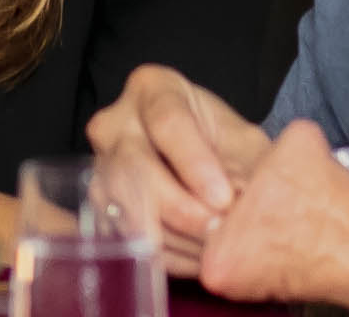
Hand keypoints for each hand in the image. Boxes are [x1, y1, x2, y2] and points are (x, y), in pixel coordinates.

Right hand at [85, 65, 270, 274]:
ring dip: (173, 237)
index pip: (167, 121)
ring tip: (213, 251)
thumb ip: (246, 166)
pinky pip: (123, 236)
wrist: (194, 160)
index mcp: (153, 89)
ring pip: (123, 204)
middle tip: (218, 232)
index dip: (195, 163)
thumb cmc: (219, 143)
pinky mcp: (98, 205)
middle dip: (181, 207)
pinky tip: (195, 259)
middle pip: (135, 165)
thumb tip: (250, 202)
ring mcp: (99, 165)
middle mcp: (115, 122)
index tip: (224, 199)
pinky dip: (163, 255)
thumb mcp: (242, 142)